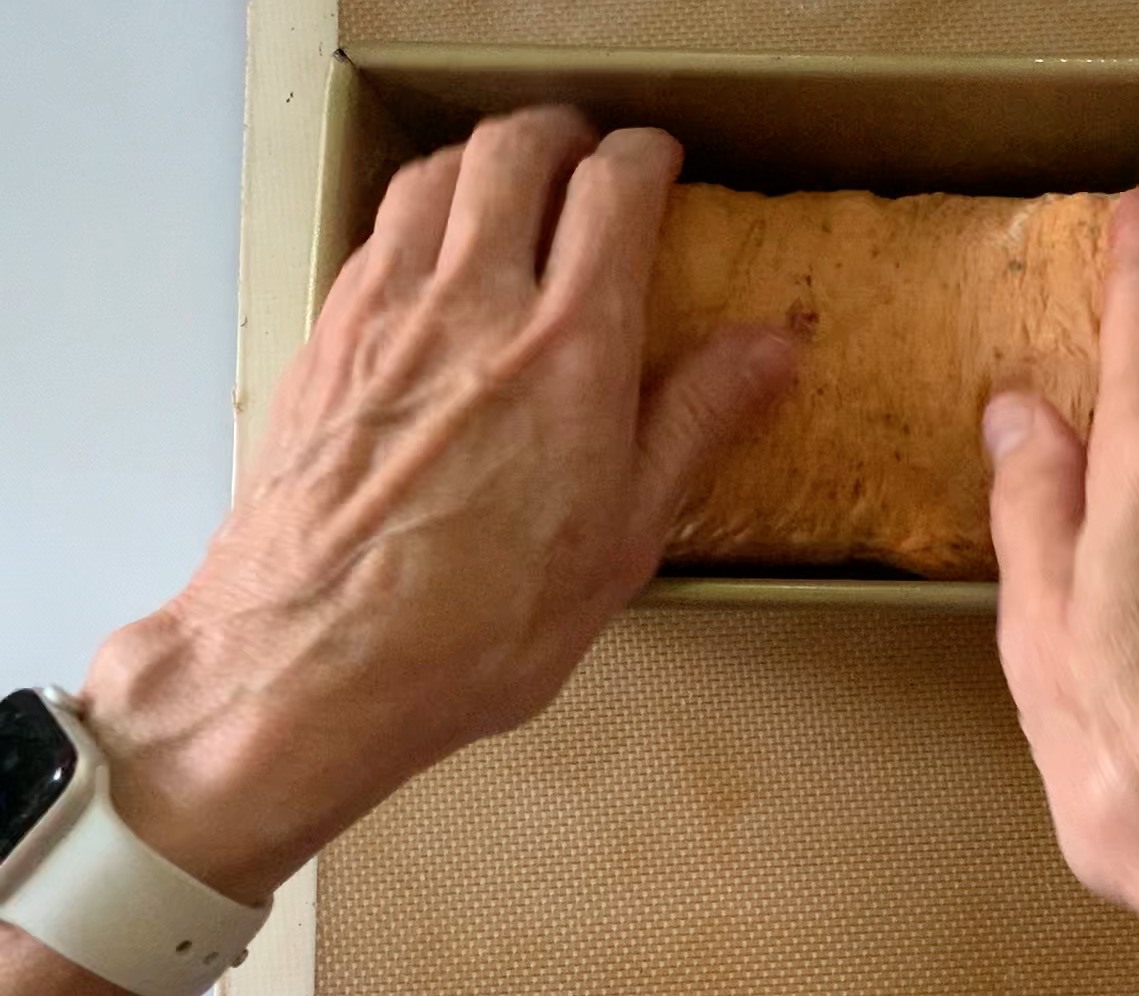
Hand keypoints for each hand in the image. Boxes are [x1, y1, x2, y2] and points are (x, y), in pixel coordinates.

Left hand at [77, 107, 794, 904]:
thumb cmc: (478, 624)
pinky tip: (431, 262)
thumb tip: (773, 346)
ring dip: (482, 160)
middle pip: (514, 150)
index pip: (613, 191)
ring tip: (509, 189)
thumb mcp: (624, 539)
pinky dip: (417, 215)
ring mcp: (386, 315)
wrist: (310, 662)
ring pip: (434, 174)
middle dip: (560, 134)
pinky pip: (376, 234)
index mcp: (570, 349)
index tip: (658, 163)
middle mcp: (475, 305)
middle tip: (586, 156)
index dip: (643, 158)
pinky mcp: (325, 341)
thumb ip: (697, 422)